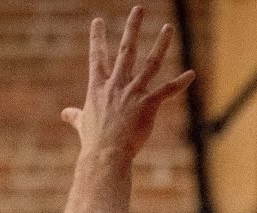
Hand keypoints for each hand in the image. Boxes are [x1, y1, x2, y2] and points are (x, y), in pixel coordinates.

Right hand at [62, 7, 194, 165]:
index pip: (97, 57)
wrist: (106, 153)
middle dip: (132, 28)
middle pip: (126, 50)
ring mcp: (133, 92)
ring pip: (150, 63)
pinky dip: (180, 83)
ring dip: (160, 44)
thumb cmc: (93, 141)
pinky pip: (167, 91)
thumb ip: (75, 115)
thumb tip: (65, 114)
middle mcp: (116, 84)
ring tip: (167, 28)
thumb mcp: (82, 124)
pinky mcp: (148, 104)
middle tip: (139, 9)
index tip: (97, 21)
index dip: (97, 38)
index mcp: (98, 87)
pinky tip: (191, 74)